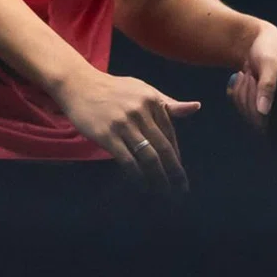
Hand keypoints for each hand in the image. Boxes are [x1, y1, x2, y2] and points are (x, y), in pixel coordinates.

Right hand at [50, 68, 200, 190]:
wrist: (80, 85)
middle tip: (182, 189)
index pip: (170, 134)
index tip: (179, 172)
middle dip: (174, 170)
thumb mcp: (144, 90)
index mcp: (153, 101)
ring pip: (147, 156)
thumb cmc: (114, 89)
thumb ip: (168, 103)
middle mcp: (141, 112)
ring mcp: (124, 124)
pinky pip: (127, 159)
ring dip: (158, 176)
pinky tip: (142, 185)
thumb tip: (196, 107)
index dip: (176, 155)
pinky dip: (137, 175)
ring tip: (164, 191)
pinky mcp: (106, 135)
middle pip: (163, 147)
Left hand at [227, 21, 276, 130]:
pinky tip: (245, 77)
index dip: (258, 100)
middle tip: (253, 74)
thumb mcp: (270, 64)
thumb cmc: (270, 48)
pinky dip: (237, 90)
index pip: (271, 116)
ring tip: (250, 73)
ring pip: (246, 111)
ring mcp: (267, 104)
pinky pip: (239, 105)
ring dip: (242, 90)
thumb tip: (264, 111)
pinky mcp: (255, 102)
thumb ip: (268, 86)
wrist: (257, 40)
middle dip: (248, 92)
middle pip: (255, 115)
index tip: (256, 80)